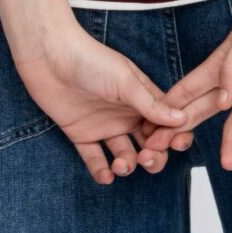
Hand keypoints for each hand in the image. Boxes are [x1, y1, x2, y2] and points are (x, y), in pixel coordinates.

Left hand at [11, 16, 188, 183]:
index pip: (166, 125)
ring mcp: (105, 126)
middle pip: (150, 146)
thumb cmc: (91, 60)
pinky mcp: (81, 134)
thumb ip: (151, 103)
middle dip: (153, 158)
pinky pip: (95, 159)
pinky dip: (101, 171)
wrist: (50, 56)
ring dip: (127, 166)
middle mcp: (127, 115)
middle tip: (146, 158)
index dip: (172, 138)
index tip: (171, 144)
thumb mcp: (126, 81)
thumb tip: (182, 119)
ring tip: (120, 165)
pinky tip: (105, 176)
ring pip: (125, 156)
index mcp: (143, 100)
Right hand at [144, 0, 231, 169]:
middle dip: (182, 132)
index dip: (167, 110)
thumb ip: (231, 69)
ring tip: (227, 164)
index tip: (149, 131)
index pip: (187, 92)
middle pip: (203, 112)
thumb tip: (221, 102)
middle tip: (163, 153)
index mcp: (220, 66)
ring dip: (231, 144)